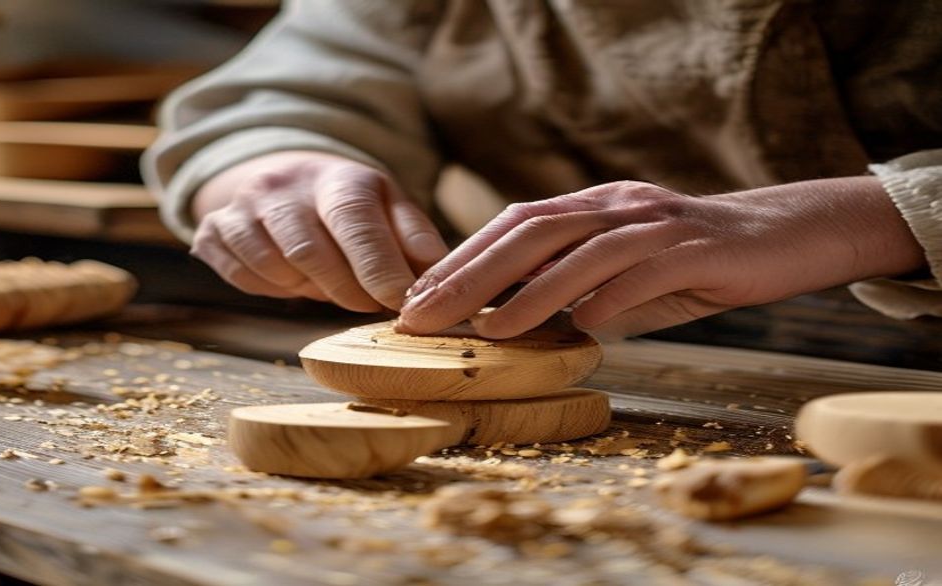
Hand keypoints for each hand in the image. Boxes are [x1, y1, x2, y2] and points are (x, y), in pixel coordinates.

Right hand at [190, 151, 447, 311]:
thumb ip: (417, 241)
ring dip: (308, 290)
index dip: (378, 270)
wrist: (286, 178)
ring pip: (275, 269)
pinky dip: (272, 289)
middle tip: (368, 302)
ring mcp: (243, 206)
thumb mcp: (391, 209)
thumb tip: (442, 277)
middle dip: (347, 291)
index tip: (400, 305)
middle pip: (312, 254)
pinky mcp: (214, 230)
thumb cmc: (350, 205)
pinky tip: (291, 276)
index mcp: (339, 178)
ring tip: (328, 280)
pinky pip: (241, 278)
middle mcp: (285, 185)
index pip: (356, 224)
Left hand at [397, 178, 924, 338]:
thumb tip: (511, 322)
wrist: (783, 236)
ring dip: (529, 292)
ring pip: (579, 250)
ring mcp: (654, 223)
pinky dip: (607, 299)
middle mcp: (615, 206)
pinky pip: (642, 272)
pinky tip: (580, 328)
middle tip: (425, 314)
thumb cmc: (692, 262)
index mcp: (592, 207)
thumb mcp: (623, 271)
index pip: (512, 225)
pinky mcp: (694, 248)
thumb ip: (573, 287)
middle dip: (471, 275)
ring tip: (486, 330)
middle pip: (529, 232)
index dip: (461, 258)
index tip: (418, 295)